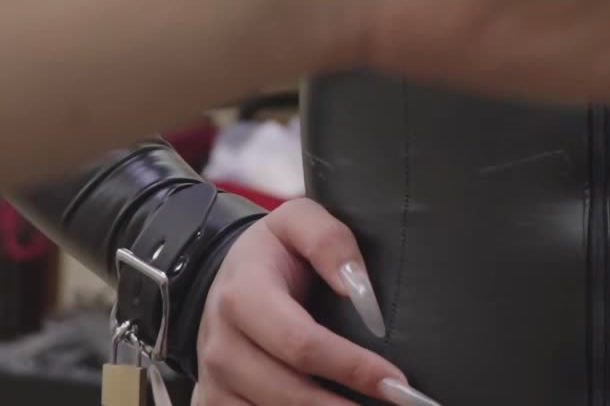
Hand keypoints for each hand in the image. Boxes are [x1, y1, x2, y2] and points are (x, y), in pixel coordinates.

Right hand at [191, 200, 426, 405]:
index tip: (395, 380)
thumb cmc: (273, 252)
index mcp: (243, 297)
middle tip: (395, 405)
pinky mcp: (214, 403)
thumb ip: (330, 241)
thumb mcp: (298, 222)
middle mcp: (222, 346)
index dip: (351, 367)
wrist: (223, 277)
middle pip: (289, 393)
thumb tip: (358, 288)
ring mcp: (215, 380)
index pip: (302, 344)